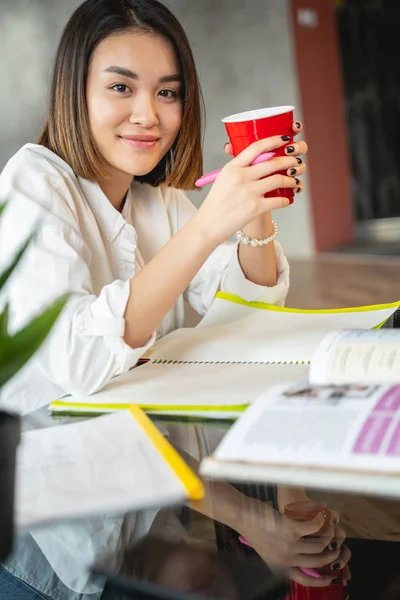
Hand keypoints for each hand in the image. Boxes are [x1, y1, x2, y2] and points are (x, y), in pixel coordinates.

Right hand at [193, 131, 305, 246]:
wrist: (209, 225)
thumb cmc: (216, 203)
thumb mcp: (223, 179)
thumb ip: (239, 168)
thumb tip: (259, 158)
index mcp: (232, 167)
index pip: (256, 147)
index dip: (273, 141)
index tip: (284, 139)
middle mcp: (241, 177)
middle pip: (272, 162)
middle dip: (289, 161)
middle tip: (295, 163)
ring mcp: (249, 192)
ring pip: (279, 179)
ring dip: (291, 180)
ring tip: (294, 182)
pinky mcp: (255, 208)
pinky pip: (278, 200)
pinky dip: (286, 200)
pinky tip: (288, 200)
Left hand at [238, 500, 349, 587]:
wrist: (242, 516)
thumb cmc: (254, 530)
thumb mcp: (268, 552)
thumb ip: (285, 560)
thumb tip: (306, 564)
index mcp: (280, 568)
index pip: (305, 581)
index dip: (323, 581)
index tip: (335, 577)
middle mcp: (286, 560)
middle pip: (318, 563)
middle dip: (332, 556)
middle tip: (337, 547)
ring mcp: (289, 545)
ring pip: (320, 545)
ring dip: (329, 536)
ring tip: (331, 528)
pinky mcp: (290, 528)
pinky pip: (314, 528)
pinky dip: (321, 521)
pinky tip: (321, 515)